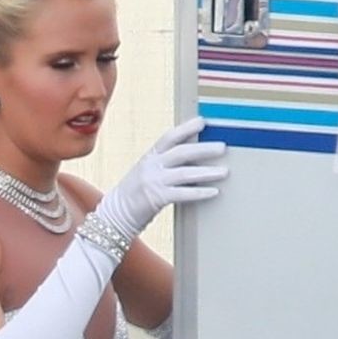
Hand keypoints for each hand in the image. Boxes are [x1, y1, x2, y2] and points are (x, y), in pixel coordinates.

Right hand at [97, 117, 227, 241]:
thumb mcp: (145, 174)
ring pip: (185, 173)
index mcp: (149, 157)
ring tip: (224, 171)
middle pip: (181, 152)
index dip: (187, 128)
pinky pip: (182, 194)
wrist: (113, 217)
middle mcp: (151, 166)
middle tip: (223, 147)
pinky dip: (199, 193)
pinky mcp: (155, 199)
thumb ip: (164, 166)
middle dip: (204, 149)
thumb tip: (190, 161)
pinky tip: (213, 192)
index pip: (169, 137)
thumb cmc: (133, 197)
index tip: (203, 121)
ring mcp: (153, 182)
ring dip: (207, 172)